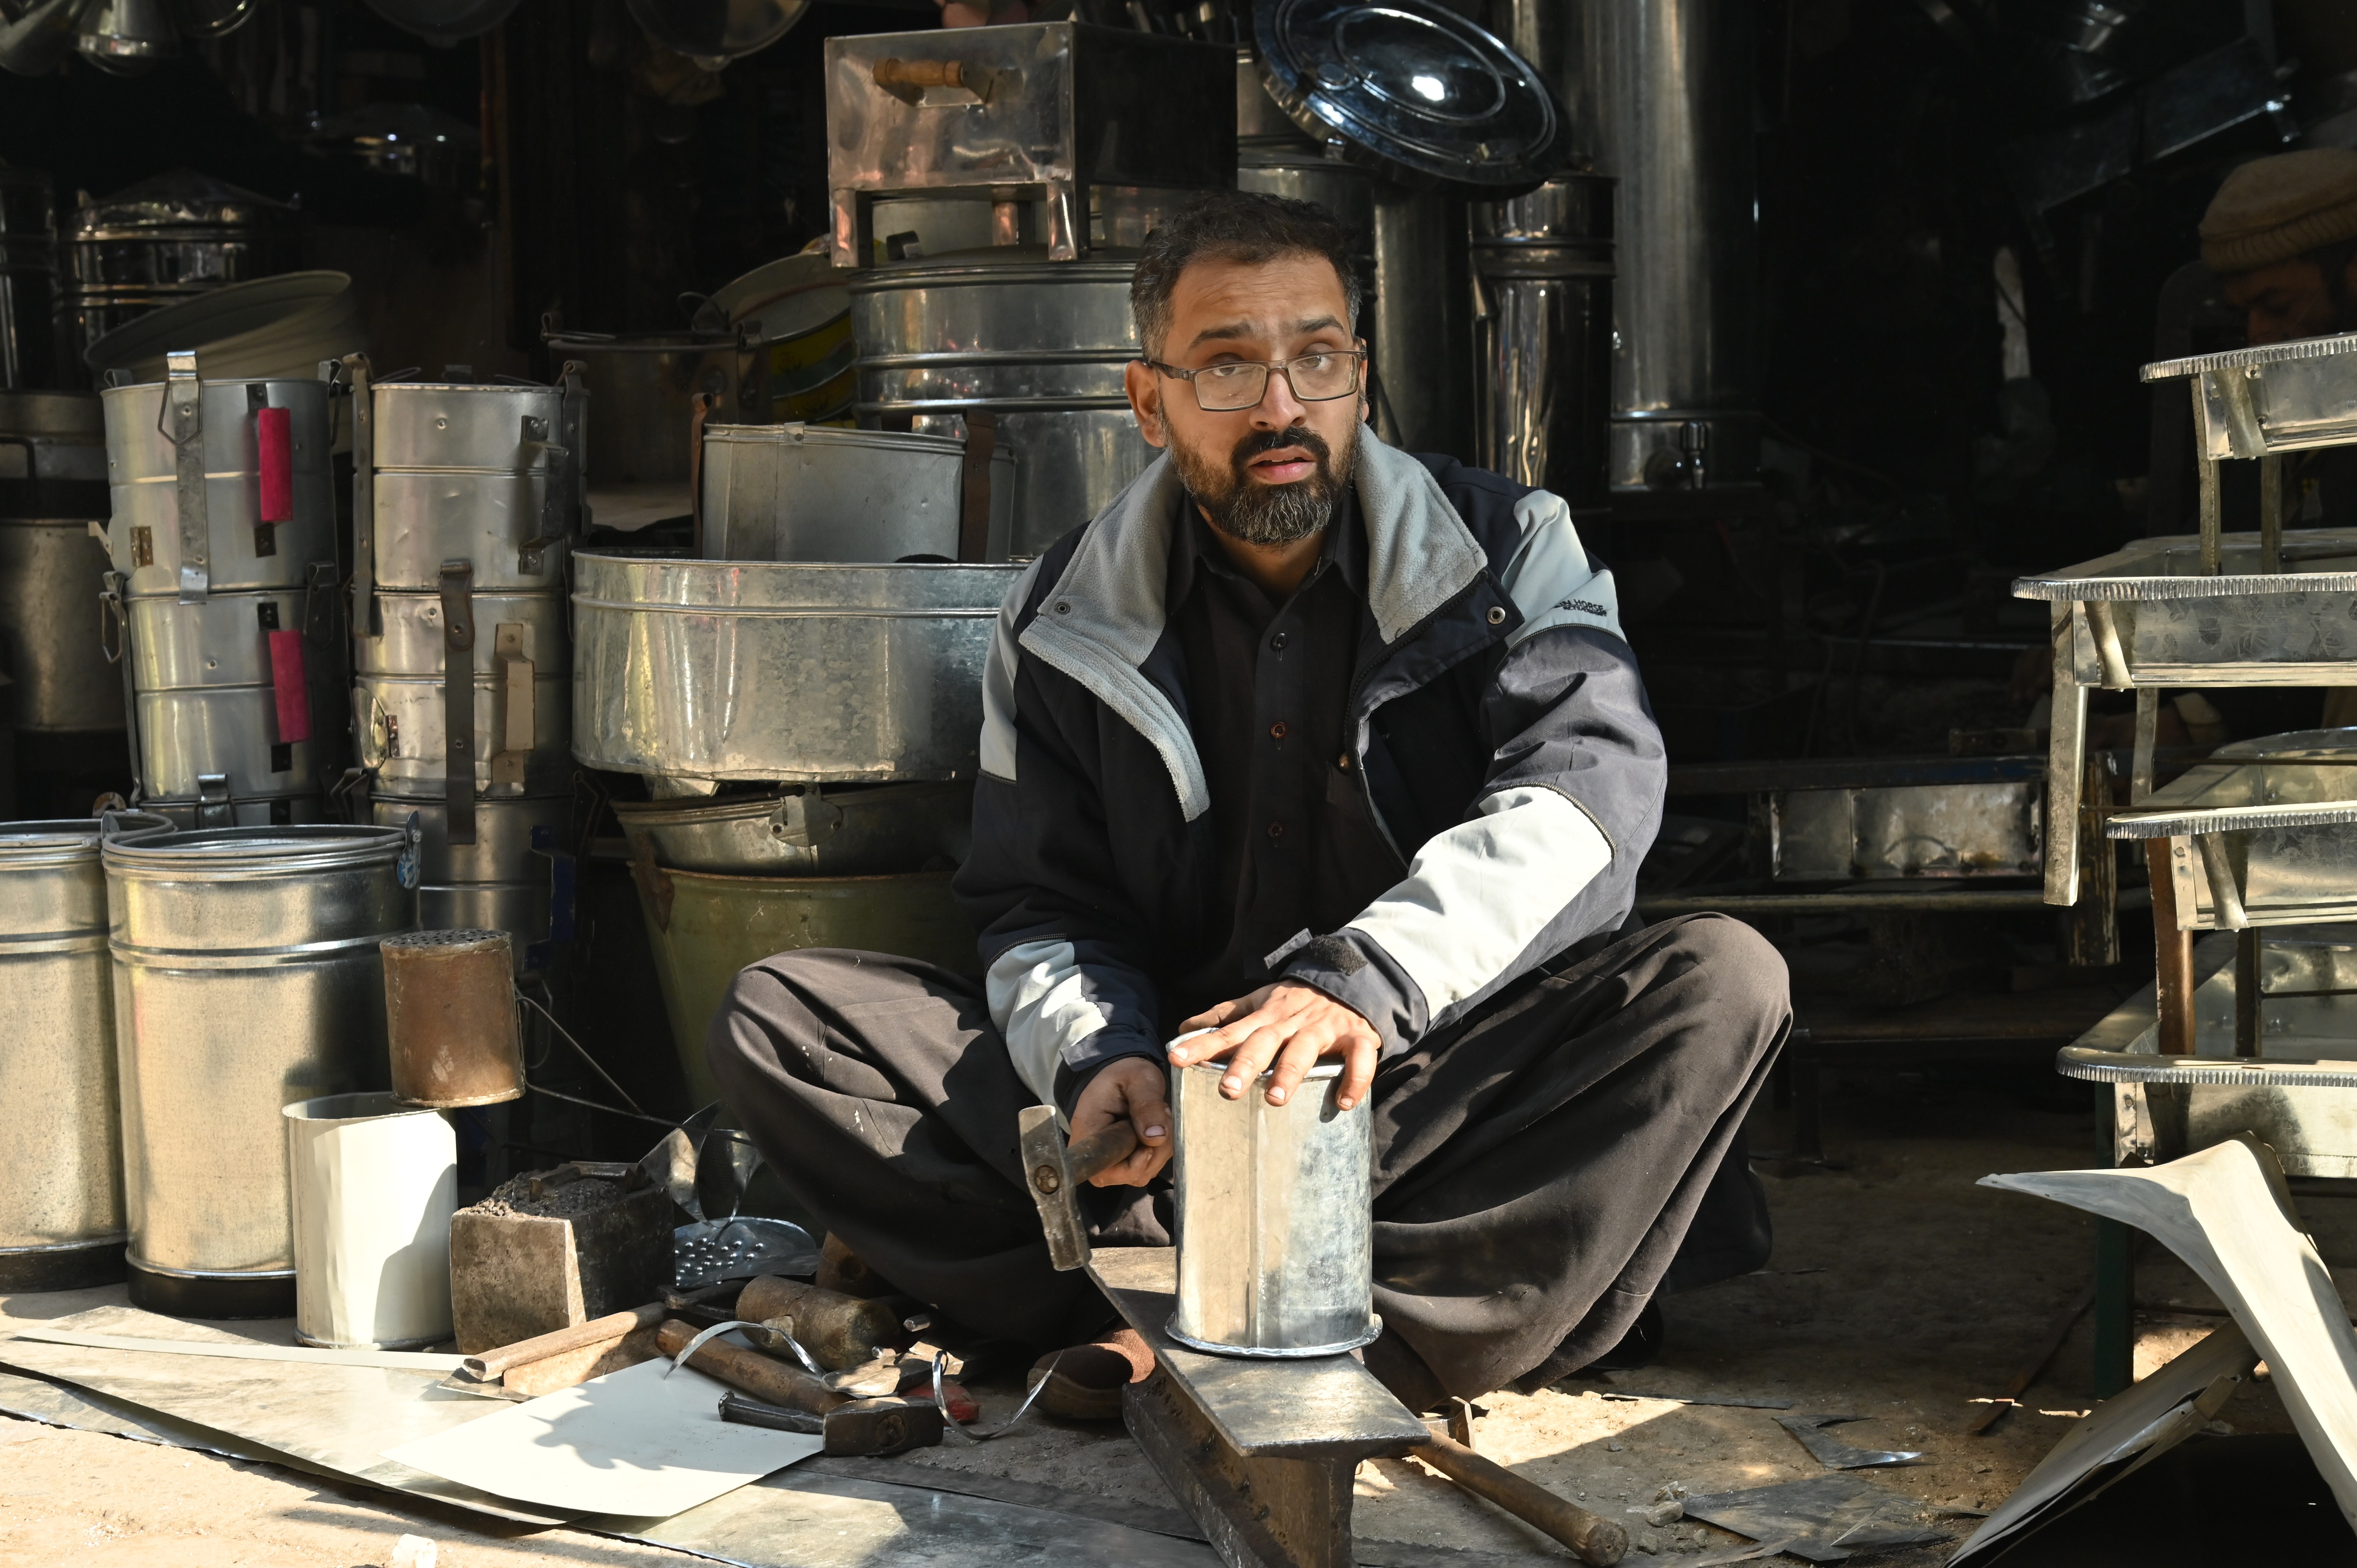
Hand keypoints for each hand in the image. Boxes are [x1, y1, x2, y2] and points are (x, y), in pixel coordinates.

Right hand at [1069, 1056, 1172, 1187]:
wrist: (1125, 1073)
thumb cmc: (1127, 1073)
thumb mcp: (1139, 1079)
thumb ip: (1147, 1105)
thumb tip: (1156, 1137)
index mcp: (1089, 1130)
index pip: (1103, 1171)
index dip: (1132, 1165)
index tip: (1148, 1141)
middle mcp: (1097, 1150)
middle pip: (1128, 1174)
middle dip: (1155, 1151)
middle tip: (1160, 1117)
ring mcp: (1112, 1157)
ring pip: (1143, 1172)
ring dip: (1161, 1149)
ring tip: (1158, 1118)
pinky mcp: (1125, 1158)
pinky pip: (1149, 1165)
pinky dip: (1161, 1149)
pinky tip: (1157, 1127)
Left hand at [1171, 982, 1379, 1110]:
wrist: (1351, 979)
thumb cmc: (1296, 1001)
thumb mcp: (1259, 1002)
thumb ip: (1223, 1016)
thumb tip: (1182, 1028)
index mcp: (1266, 1016)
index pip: (1229, 1032)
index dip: (1203, 1045)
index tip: (1177, 1059)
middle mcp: (1292, 1021)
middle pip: (1265, 1040)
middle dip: (1246, 1064)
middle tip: (1228, 1090)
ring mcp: (1325, 1028)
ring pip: (1306, 1048)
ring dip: (1290, 1072)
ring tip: (1275, 1099)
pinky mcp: (1357, 1036)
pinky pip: (1358, 1058)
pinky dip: (1355, 1079)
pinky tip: (1343, 1103)